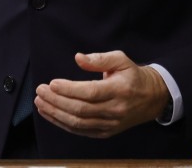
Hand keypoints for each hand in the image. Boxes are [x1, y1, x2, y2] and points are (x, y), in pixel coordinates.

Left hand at [34, 50, 168, 137]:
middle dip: (57, 101)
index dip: (69, 89)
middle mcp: (115, 110)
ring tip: (40, 103)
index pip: (90, 92)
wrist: (152, 98)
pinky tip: (50, 114)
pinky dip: (63, 124)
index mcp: (119, 90)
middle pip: (81, 109)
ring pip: (78, 123)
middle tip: (40, 91)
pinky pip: (81, 131)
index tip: (52, 83)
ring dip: (56, 114)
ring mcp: (110, 124)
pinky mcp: (105, 132)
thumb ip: (99, 58)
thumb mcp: (121, 59)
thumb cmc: (133, 76)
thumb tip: (78, 58)